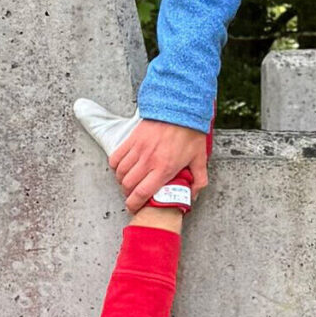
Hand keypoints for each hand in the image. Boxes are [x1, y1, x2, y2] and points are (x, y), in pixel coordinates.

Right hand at [73, 100, 209, 212]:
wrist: (180, 109)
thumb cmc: (190, 132)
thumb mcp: (199, 158)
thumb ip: (199, 179)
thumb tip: (193, 195)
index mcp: (164, 168)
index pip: (142, 193)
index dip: (134, 204)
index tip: (134, 207)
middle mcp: (148, 161)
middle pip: (128, 185)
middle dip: (128, 194)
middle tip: (133, 195)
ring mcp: (138, 149)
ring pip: (120, 173)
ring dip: (122, 181)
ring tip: (128, 182)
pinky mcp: (131, 139)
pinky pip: (116, 157)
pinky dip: (115, 166)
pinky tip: (122, 168)